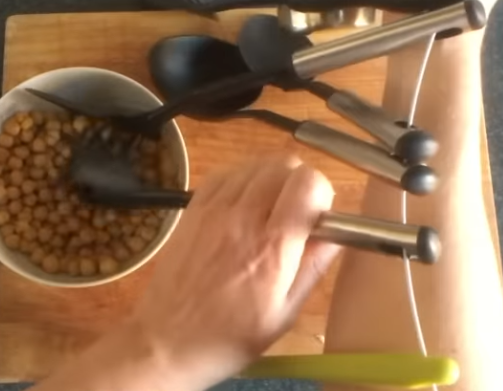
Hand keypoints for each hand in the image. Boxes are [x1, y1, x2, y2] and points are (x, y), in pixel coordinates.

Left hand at [129, 154, 339, 390]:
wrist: (166, 339)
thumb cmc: (231, 336)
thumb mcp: (285, 314)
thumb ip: (313, 267)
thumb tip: (336, 232)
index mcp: (272, 246)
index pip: (307, 182)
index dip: (321, 194)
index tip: (317, 217)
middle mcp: (243, 216)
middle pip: (283, 164)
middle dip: (299, 183)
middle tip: (295, 215)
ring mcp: (213, 207)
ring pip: (255, 164)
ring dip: (271, 179)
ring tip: (267, 211)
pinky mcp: (193, 206)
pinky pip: (226, 172)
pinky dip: (242, 180)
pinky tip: (241, 206)